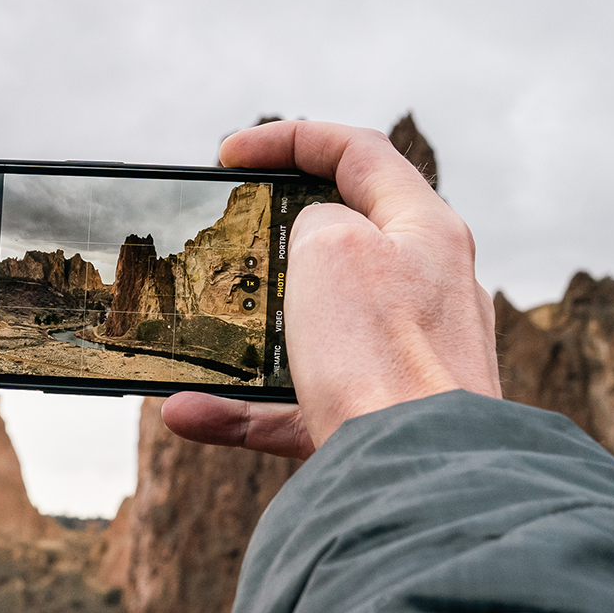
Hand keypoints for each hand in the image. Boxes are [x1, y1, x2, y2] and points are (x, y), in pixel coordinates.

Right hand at [162, 121, 500, 458]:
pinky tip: (185, 412)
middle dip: (271, 242)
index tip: (229, 156)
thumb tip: (312, 249)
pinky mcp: (379, 418)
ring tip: (197, 334)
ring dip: (242, 335)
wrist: (417, 473)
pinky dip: (239, 408)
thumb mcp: (332, 245)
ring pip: (310, 331)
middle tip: (223, 242)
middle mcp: (428, 289)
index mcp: (427, 230)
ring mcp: (406, 358)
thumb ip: (315, 221)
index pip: (359, 154)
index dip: (290, 139)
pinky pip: (296, 403)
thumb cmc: (383, 353)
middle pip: (339, 243)